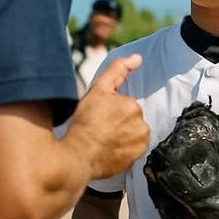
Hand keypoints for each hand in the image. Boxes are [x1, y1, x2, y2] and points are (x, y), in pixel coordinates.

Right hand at [71, 55, 149, 179]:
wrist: (76, 157)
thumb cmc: (84, 122)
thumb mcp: (97, 90)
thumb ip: (117, 70)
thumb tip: (138, 58)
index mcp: (133, 106)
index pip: (125, 106)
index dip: (110, 111)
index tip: (98, 117)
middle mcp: (142, 125)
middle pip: (130, 121)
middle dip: (118, 123)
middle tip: (99, 130)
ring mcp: (140, 145)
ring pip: (132, 136)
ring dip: (122, 137)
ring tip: (103, 141)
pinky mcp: (136, 160)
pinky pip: (131, 152)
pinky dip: (123, 151)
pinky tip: (108, 151)